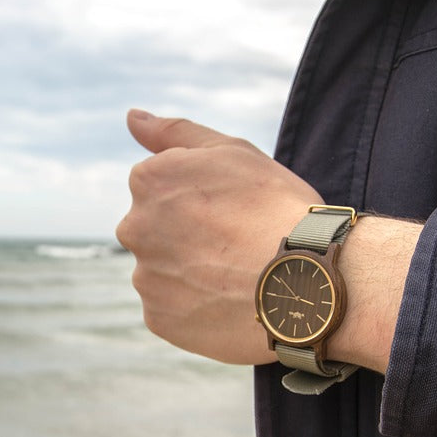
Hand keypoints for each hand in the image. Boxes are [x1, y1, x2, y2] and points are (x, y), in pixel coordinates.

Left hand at [116, 109, 323, 364]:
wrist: (304, 279)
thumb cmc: (275, 207)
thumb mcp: (231, 151)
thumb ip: (174, 133)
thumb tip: (132, 116)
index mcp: (148, 182)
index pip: (160, 188)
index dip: (200, 200)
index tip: (233, 211)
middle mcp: (135, 228)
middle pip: (156, 231)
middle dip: (187, 237)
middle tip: (237, 246)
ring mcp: (145, 277)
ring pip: (165, 273)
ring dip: (192, 274)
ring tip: (238, 278)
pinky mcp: (159, 319)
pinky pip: (173, 311)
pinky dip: (196, 308)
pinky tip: (230, 302)